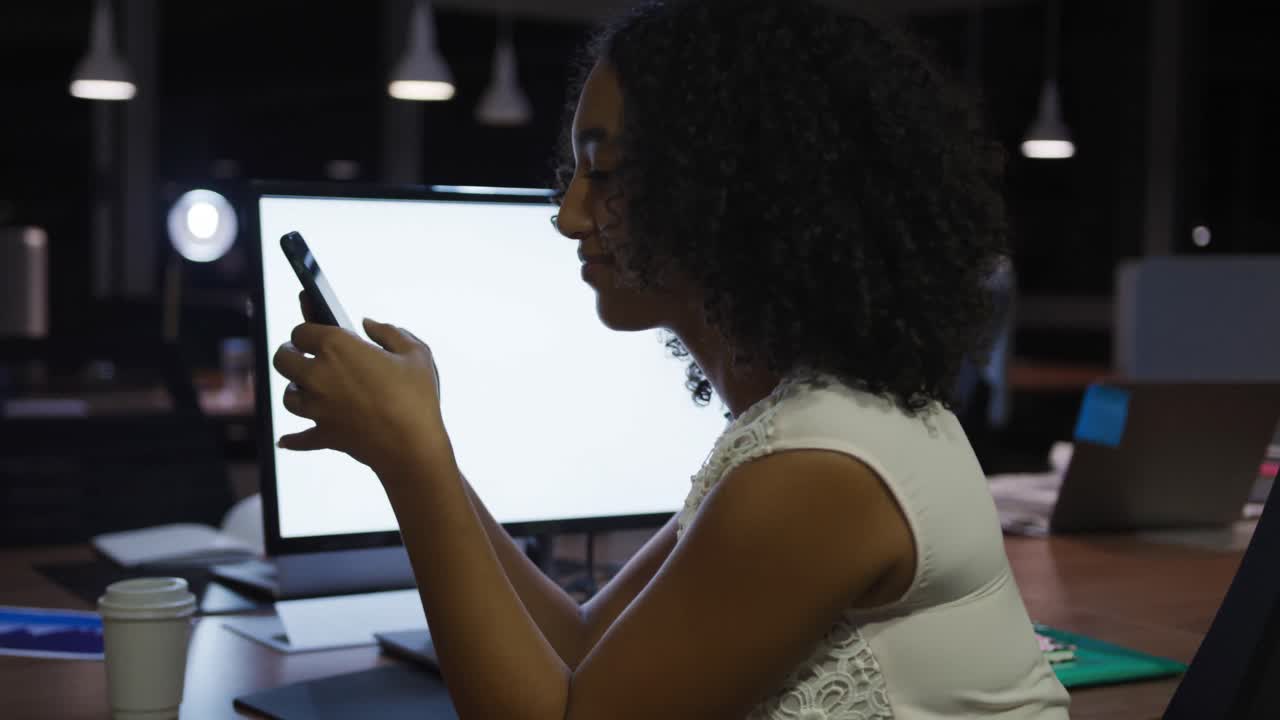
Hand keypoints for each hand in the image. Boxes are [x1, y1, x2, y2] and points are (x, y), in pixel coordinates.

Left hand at [272, 309, 445, 475]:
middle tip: (302, 355)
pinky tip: (285, 440)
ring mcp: (317, 408)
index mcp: (337, 347)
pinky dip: (292, 439)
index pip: (301, 331)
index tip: (317, 333)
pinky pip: (298, 438)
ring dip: (296, 390)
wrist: (412, 447)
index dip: (308, 329)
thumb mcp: (415, 352)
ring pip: (288, 396)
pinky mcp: (323, 434)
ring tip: (308, 389)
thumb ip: (389, 332)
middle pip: (282, 359)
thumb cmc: (417, 396)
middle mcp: (318, 375)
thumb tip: (368, 324)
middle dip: (290, 354)